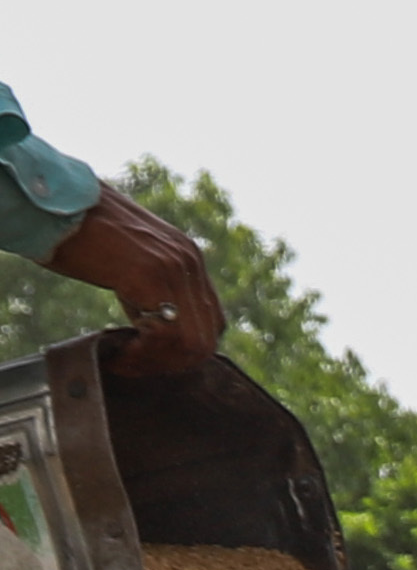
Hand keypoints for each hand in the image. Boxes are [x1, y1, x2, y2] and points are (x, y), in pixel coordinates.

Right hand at [44, 189, 224, 375]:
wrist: (51, 202)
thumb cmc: (78, 232)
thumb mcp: (130, 260)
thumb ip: (151, 287)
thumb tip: (153, 325)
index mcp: (187, 257)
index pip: (212, 321)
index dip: (186, 350)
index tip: (152, 358)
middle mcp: (189, 261)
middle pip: (207, 338)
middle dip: (172, 363)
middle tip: (136, 367)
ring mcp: (173, 267)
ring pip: (191, 343)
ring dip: (156, 363)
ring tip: (124, 363)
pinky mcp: (150, 274)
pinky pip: (165, 334)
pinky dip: (143, 355)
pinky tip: (118, 356)